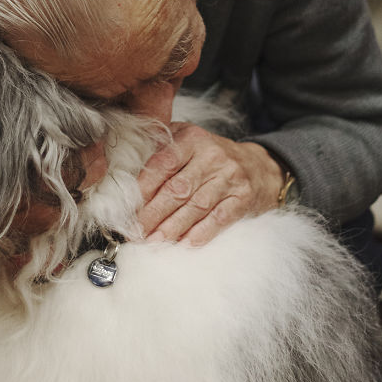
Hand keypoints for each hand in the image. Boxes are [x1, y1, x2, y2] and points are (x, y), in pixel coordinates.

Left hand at [136, 122, 285, 245]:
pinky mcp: (242, 199)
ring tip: (152, 241)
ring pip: (196, 207)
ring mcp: (230, 178)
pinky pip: (218, 219)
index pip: (163, 163)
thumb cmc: (211, 157)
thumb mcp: (186, 141)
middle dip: (153, 213)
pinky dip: (199, 234)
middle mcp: (212, 156)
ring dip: (171, 228)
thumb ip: (158, 150)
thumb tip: (122, 172)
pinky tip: (182, 244)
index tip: (127, 207)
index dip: (143, 188)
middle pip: (177, 189)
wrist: (259, 166)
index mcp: (192, 138)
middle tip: (135, 231)